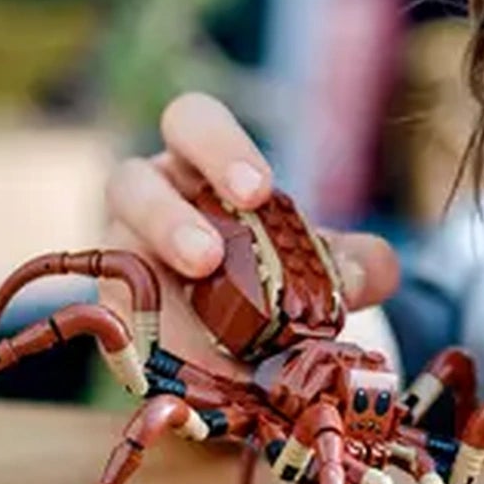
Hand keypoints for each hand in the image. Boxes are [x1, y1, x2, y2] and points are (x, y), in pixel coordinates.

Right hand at [105, 94, 404, 355]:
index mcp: (197, 169)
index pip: (193, 124)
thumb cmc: (271, 289)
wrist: (238, 359)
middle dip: (172, 210)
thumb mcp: (316, 275)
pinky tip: (173, 344)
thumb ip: (352, 267)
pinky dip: (137, 322)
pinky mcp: (110, 307)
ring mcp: (121, 253)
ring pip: (116, 235)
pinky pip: (108, 307)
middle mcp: (150, 201)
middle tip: (212, 253)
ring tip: (200, 276)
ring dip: (159, 247)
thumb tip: (375, 268)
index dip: (222, 148)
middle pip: (133, 176)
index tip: (258, 192)